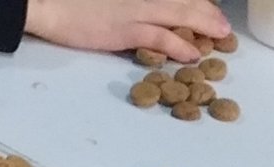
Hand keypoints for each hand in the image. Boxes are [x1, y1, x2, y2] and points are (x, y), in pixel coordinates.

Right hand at [24, 0, 231, 63]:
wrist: (51, 5)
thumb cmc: (75, 0)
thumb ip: (130, 3)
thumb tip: (144, 14)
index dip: (196, 2)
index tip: (207, 9)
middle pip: (185, 1)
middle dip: (208, 12)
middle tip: (223, 26)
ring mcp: (137, 10)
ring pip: (181, 15)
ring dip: (205, 26)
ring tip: (220, 37)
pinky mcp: (127, 30)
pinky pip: (161, 38)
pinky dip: (180, 46)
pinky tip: (193, 53)